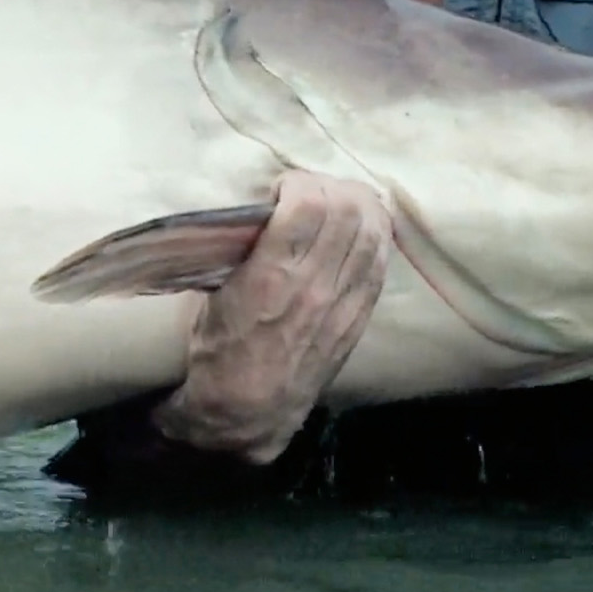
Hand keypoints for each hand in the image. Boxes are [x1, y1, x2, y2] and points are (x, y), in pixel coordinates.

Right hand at [151, 170, 392, 464]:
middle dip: (330, 186)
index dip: (299, 181)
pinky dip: (375, 234)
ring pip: (372, 231)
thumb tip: (257, 211)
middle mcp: (314, 286)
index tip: (282, 187)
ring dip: (359, 204)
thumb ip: (239, 251)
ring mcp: (342, 303)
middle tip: (312, 189)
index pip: (308, 204)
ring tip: (339, 200)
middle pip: (347, 210)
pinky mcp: (358, 317)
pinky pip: (380, 262)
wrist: (248, 409)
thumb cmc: (217, 349)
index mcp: (271, 276)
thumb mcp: (212, 294)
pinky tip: (362, 226)